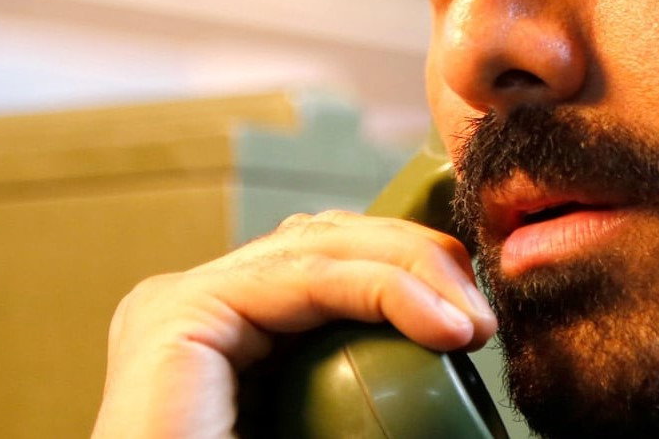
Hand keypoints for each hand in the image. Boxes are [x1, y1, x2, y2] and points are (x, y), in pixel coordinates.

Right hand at [89, 210, 496, 438]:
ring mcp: (180, 304)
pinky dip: (385, 288)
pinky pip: (305, 276)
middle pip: (329, 240)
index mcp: (231, 334)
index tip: (477, 319)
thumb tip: (466, 349)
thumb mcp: (339, 434)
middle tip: (482, 318)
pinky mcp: (176, 312)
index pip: (333, 263)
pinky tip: (441, 325)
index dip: (413, 270)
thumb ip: (382, 400)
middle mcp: (200, 308)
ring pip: (322, 244)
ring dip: (415, 268)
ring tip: (471, 323)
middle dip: (421, 259)